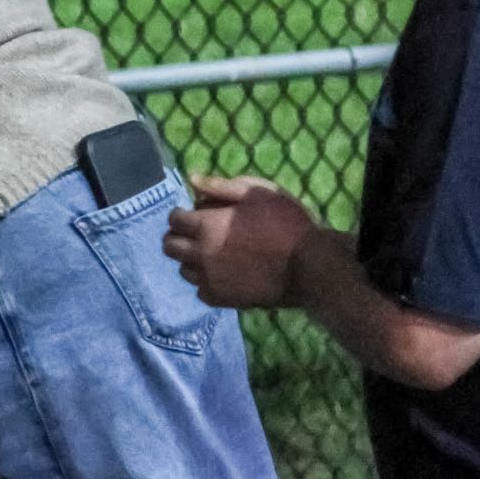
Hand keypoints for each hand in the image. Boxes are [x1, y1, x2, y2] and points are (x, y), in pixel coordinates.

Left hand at [163, 174, 317, 308]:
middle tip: (197, 235)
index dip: (182, 215)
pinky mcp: (224, 299)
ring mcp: (211, 279)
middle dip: (178, 237)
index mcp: (206, 225)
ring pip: (184, 270)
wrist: (309, 266)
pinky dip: (207, 283)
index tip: (194, 215)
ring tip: (211, 255)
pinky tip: (222, 275)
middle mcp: (201, 253)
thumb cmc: (286, 223)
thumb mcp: (257, 192)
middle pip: (170, 246)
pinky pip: (201, 292)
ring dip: (192, 261)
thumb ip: (220, 186)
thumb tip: (191, 179)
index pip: (174, 219)